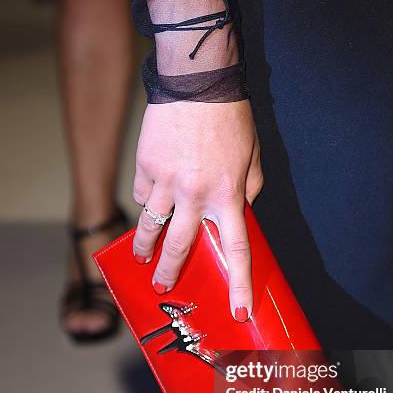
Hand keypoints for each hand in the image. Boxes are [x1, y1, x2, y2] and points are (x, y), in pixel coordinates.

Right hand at [132, 99, 262, 321]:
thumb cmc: (231, 120)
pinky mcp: (146, 167)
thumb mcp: (252, 159)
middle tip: (162, 287)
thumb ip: (247, 192)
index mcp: (229, 196)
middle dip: (170, 272)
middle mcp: (197, 196)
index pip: (237, 250)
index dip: (239, 284)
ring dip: (143, 248)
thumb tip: (237, 214)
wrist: (197, 81)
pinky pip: (143, 195)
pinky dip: (147, 201)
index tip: (239, 311)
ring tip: (140, 259)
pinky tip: (152, 197)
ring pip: (150, 227)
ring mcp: (167, 183)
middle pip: (181, 247)